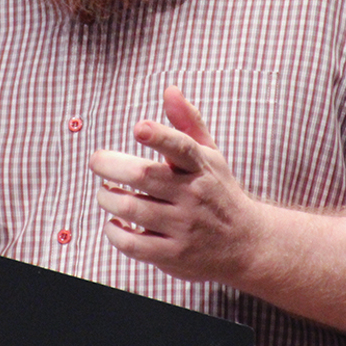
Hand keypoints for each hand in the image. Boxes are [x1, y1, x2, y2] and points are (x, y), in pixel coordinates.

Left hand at [88, 86, 263, 283]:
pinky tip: (114, 223)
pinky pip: (132, 244)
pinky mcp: (174, 255)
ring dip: (107, 198)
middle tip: (97, 161)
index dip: (159, 136)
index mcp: (201, 166)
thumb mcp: (211, 155)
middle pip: (143, 176)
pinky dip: (114, 232)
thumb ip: (187, 122)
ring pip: (131, 208)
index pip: (181, 147)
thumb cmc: (219, 192)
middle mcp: (193, 195)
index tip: (139, 128)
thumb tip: (170, 89)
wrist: (248, 245)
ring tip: (105, 193)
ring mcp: (184, 227)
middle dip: (110, 166)